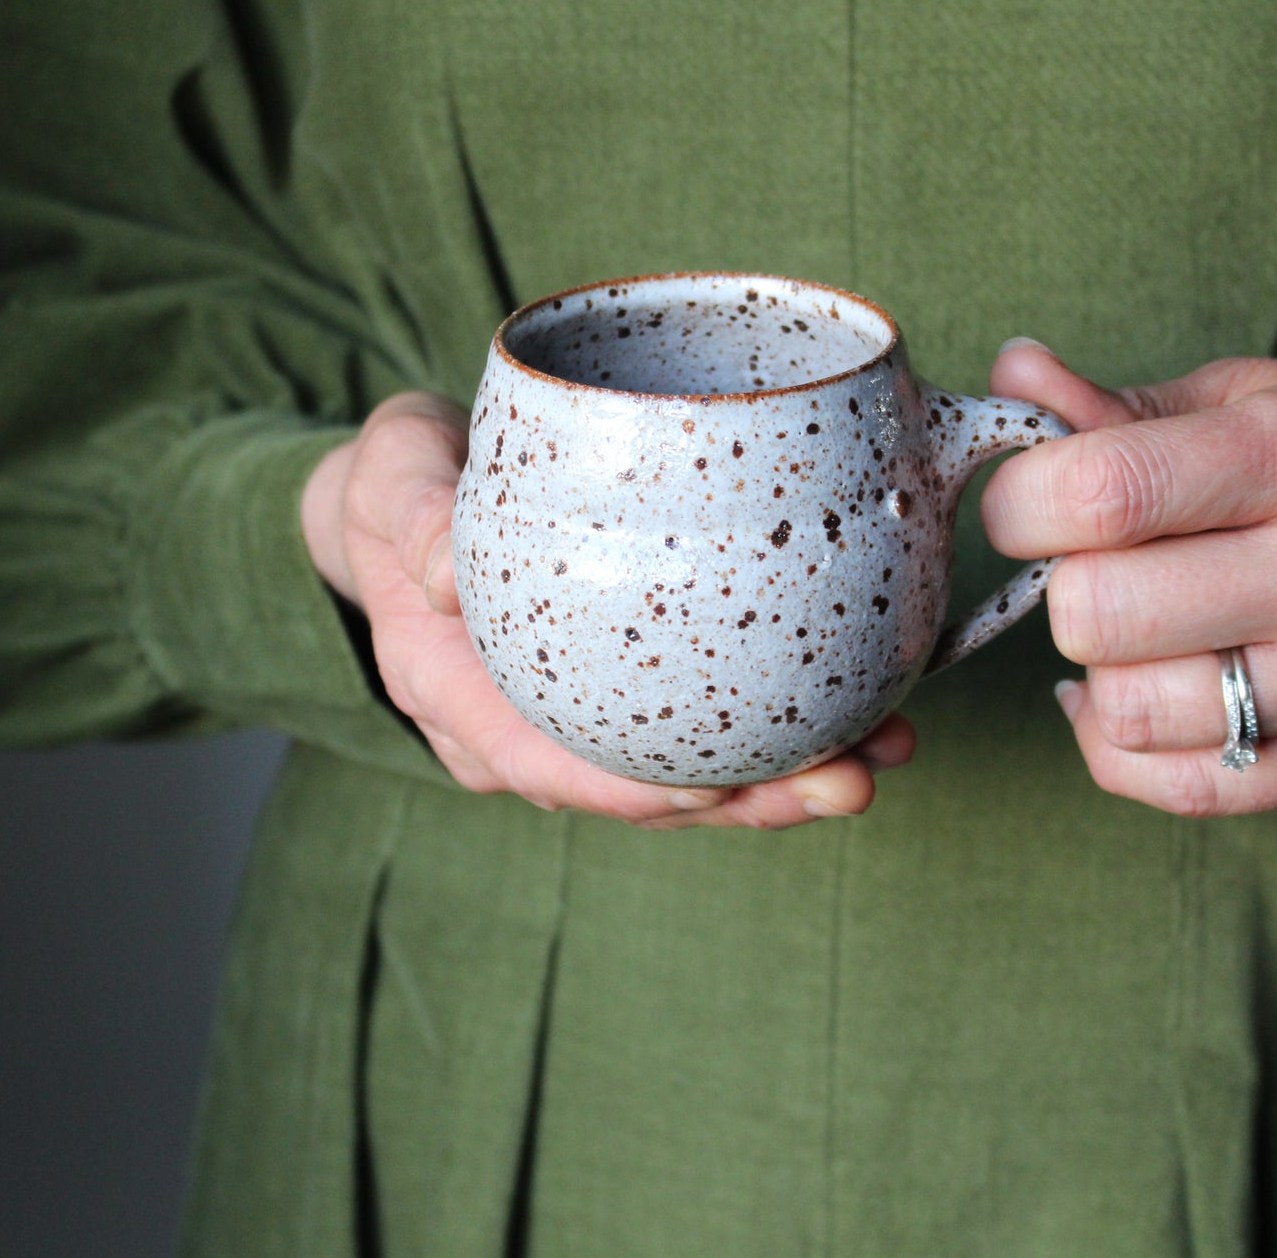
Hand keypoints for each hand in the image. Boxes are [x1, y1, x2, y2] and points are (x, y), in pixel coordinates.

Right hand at [301, 392, 915, 827]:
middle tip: (851, 781)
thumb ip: (415, 514)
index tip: (713, 793)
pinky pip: (698, 727)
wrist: (416, 489)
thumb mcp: (393, 473)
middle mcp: (520, 726)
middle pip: (636, 787)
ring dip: (781, 778)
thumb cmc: (406, 479)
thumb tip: (442, 576)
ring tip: (883, 755)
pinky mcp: (625, 690)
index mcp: (457, 694)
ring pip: (681, 770)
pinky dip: (774, 730)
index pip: (544, 764)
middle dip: (747, 802)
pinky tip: (862, 713)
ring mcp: (576, 715)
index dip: (628, 791)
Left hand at [982, 341, 1276, 814]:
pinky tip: (1143, 686)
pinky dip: (1121, 742)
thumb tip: (1007, 381)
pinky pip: (1172, 785)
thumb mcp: (1258, 399)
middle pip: (1096, 613)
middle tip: (1095, 566)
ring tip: (1140, 626)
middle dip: (1063, 588)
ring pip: (1126, 709)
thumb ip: (1118, 406)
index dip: (1021, 503)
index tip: (1030, 502)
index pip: (1102, 493)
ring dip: (1100, 668)